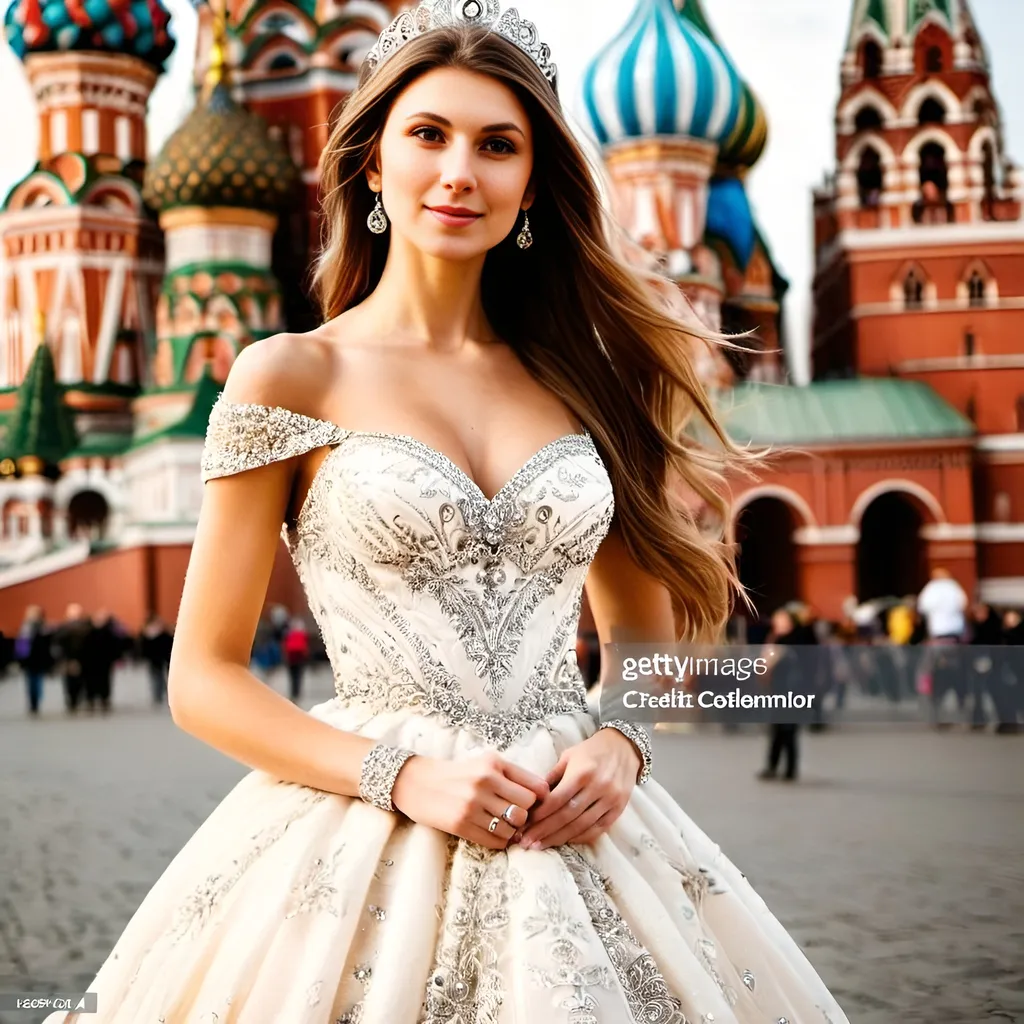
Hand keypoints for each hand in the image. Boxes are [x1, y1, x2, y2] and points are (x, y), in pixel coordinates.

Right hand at [390, 751, 547, 849]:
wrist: (418, 783)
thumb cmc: (459, 773)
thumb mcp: (485, 763)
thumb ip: (513, 775)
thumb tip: (543, 798)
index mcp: (493, 764)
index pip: (536, 788)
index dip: (541, 799)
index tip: (535, 803)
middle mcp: (484, 782)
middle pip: (526, 810)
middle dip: (526, 816)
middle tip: (517, 816)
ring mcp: (472, 805)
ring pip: (512, 828)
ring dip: (512, 830)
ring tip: (503, 824)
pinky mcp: (461, 824)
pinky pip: (496, 841)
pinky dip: (500, 840)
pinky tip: (492, 831)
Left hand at [517, 730, 639, 850]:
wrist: (624, 747)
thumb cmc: (591, 751)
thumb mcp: (568, 756)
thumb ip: (552, 777)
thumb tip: (533, 799)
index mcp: (582, 772)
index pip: (557, 800)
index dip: (540, 815)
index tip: (524, 825)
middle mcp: (598, 787)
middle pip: (567, 816)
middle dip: (545, 831)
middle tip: (526, 842)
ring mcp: (610, 799)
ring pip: (581, 826)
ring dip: (559, 838)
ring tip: (540, 845)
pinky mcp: (619, 809)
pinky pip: (598, 829)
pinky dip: (580, 837)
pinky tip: (565, 841)